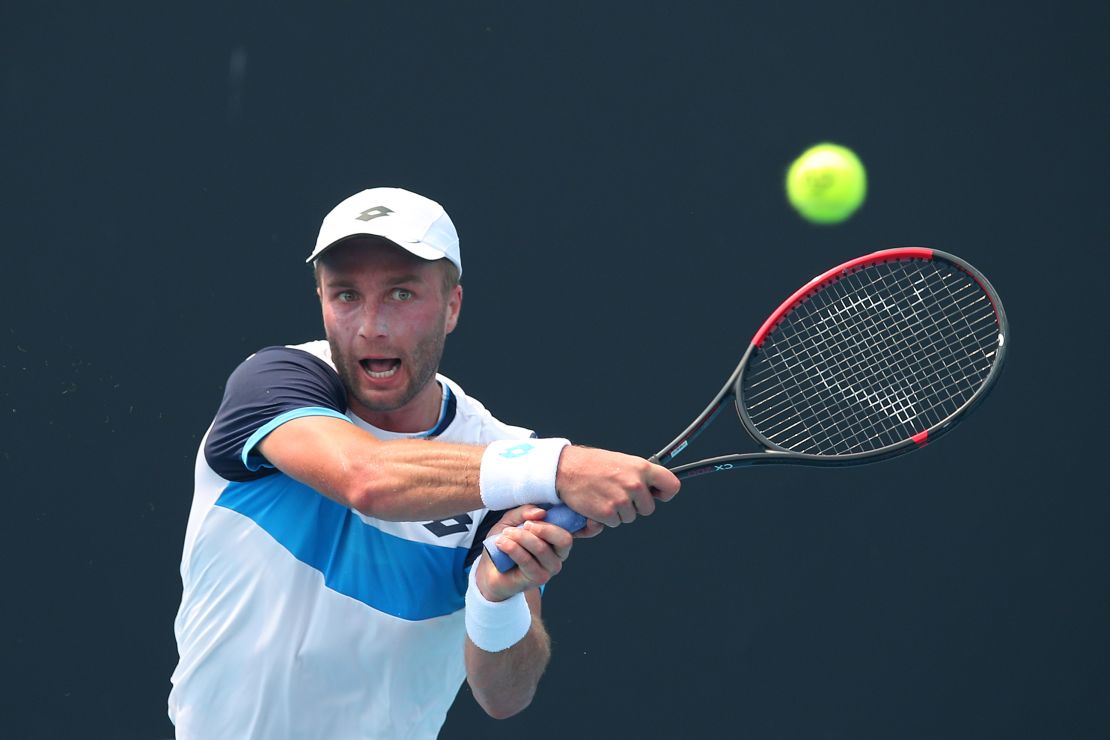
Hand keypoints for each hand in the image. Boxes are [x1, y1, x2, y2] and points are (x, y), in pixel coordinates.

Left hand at [476, 505, 594, 600]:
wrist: (489, 569)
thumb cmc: (505, 543)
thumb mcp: (512, 520)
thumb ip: (525, 512)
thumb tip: (541, 512)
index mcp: (557, 540)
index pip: (568, 529)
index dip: (554, 519)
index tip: (534, 516)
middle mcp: (558, 556)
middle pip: (564, 540)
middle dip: (542, 528)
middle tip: (524, 525)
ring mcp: (549, 570)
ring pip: (541, 548)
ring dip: (521, 537)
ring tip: (505, 534)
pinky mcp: (536, 579)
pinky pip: (526, 559)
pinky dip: (512, 548)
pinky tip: (501, 543)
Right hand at [554, 446, 680, 527]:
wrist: (566, 469)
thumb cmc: (593, 465)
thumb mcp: (622, 462)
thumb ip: (640, 475)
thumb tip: (655, 490)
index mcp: (642, 468)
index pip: (672, 485)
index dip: (665, 493)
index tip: (658, 495)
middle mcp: (635, 484)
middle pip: (648, 508)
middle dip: (636, 505)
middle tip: (619, 493)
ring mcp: (622, 500)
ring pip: (630, 517)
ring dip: (619, 511)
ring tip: (605, 495)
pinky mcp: (608, 513)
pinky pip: (615, 523)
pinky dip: (606, 518)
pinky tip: (597, 502)